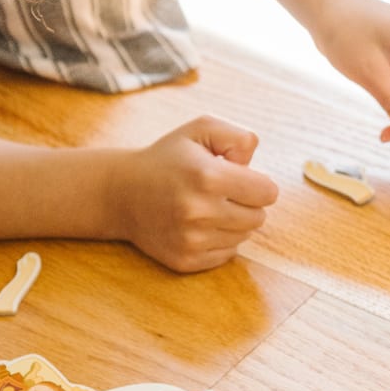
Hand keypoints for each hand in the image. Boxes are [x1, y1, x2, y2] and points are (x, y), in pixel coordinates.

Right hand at [114, 116, 277, 271]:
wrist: (122, 193)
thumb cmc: (168, 159)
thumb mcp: (201, 130)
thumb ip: (238, 137)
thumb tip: (254, 163)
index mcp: (208, 177)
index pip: (267, 193)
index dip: (258, 184)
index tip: (241, 179)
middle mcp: (200, 212)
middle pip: (258, 218)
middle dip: (247, 204)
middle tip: (222, 194)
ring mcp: (191, 240)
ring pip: (244, 237)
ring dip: (233, 223)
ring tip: (207, 208)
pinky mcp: (185, 260)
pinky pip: (227, 255)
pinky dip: (219, 241)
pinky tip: (198, 226)